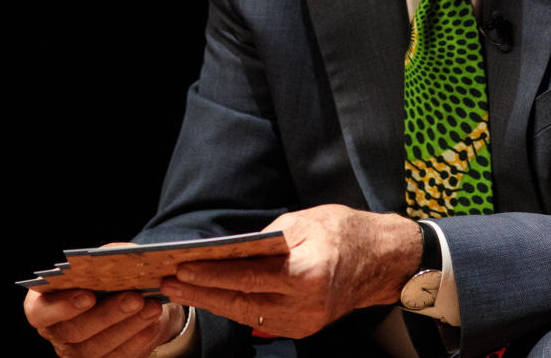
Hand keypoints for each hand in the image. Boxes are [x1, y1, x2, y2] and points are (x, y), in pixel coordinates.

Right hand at [23, 243, 186, 357]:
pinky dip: (137, 339)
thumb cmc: (107, 277)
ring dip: (129, 325)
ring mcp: (77, 352)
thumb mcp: (104, 262)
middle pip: (75, 331)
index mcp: (44, 303)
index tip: (88, 295)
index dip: (61, 306)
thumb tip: (121, 255)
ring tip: (152, 306)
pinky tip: (152, 323)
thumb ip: (106, 258)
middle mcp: (57, 332)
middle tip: (134, 298)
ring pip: (98, 346)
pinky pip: (118, 357)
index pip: (40, 311)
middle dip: (108, 314)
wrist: (129, 300)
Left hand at [160, 204, 419, 339]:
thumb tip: (228, 251)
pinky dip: (235, 309)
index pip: (247, 276)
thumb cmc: (344, 230)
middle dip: (201, 292)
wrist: (382, 260)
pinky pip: (261, 321)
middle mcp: (306, 304)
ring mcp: (305, 321)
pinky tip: (213, 299)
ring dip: (212, 303)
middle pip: (242, 301)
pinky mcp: (304, 328)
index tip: (182, 266)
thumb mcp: (304, 221)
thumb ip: (266, 240)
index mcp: (307, 272)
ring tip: (181, 291)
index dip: (211, 273)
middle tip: (168, 283)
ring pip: (247, 315)